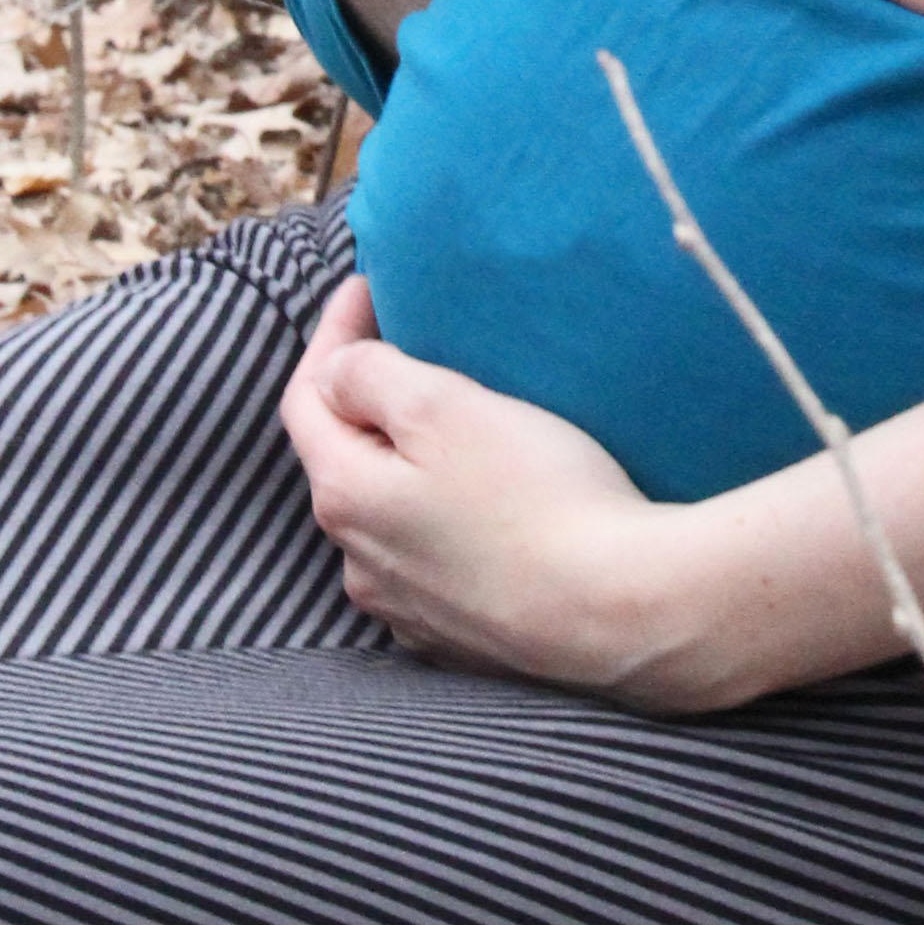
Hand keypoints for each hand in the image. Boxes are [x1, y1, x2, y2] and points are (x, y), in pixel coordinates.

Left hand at [282, 275, 686, 684]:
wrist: (617, 611)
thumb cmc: (536, 497)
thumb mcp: (444, 407)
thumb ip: (372, 376)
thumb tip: (337, 372)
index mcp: (344, 497)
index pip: (306, 398)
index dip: (331, 333)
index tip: (370, 287)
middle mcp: (359, 562)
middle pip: (343, 460)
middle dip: (368, 403)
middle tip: (412, 350)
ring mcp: (407, 609)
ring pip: (387, 518)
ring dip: (406, 470)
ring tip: (456, 433)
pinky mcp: (458, 637)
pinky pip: (431, 564)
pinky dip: (443, 524)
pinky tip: (484, 509)